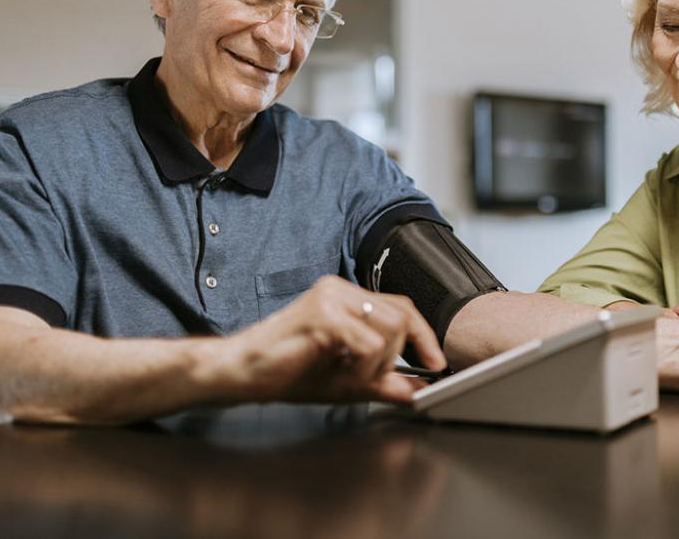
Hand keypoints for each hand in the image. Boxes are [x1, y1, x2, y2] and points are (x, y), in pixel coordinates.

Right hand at [218, 276, 445, 405]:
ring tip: (348, 375)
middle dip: (397, 356)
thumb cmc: (286, 372)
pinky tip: (337, 373)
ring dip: (377, 364)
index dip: (424, 335)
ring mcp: (329, 297)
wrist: (241, 373)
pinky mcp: (320, 314)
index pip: (402, 305)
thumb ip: (383, 382)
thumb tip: (419, 390)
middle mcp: (339, 289)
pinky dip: (361, 368)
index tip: (436, 363)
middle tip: (370, 378)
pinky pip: (366, 344)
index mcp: (345, 296)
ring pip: (388, 328)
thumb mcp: (344, 381)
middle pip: (401, 316)